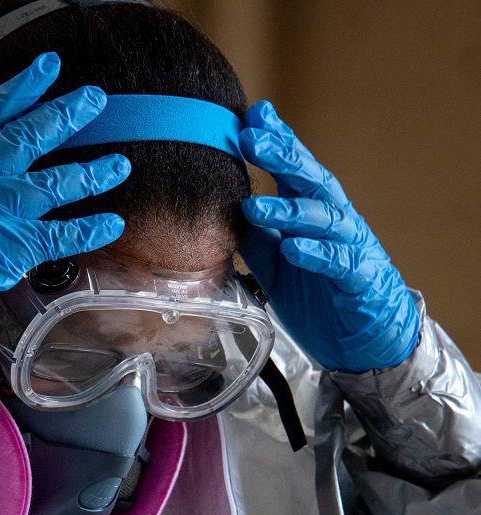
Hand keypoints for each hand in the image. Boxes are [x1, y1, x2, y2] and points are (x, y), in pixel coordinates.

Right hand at [0, 53, 129, 334]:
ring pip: (61, 180)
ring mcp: (6, 206)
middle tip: (94, 100)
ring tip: (119, 164)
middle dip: (68, 114)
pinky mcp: (20, 243)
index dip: (24, 88)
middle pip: (34, 134)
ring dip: (94, 172)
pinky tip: (112, 223)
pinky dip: (91, 229)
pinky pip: (66, 233)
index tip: (47, 69)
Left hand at [238, 100, 419, 372]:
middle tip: (250, 138)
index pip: (292, 166)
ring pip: (322, 217)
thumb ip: (253, 231)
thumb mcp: (273, 258)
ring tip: (254, 206)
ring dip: (287, 209)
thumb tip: (218, 206)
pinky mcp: (358, 277)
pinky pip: (338, 261)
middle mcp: (332, 217)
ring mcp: (349, 244)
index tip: (251, 115)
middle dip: (281, 155)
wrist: (359, 336)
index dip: (275, 138)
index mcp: (310, 207)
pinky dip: (315, 253)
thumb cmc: (315, 289)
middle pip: (308, 178)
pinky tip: (293, 249)